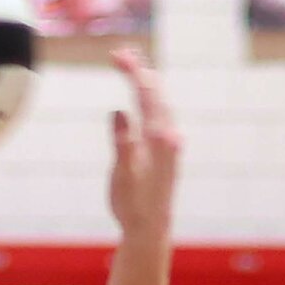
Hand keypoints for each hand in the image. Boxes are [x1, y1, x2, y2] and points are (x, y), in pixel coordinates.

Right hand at [108, 46, 180, 241]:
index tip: (115, 56)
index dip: (132, 71)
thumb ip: (123, 142)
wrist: (151, 231)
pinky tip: (145, 101)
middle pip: (156, 93)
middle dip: (139, 70)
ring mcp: (169, 144)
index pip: (146, 94)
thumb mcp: (122, 176)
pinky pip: (160, 116)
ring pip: (160, 103)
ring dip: (146, 83)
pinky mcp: (166, 153)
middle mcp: (167, 137)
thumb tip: (120, 111)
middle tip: (119, 54)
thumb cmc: (133, 206)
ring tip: (133, 67)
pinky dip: (150, 101)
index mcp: (157, 138)